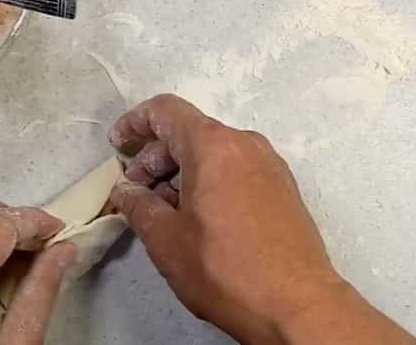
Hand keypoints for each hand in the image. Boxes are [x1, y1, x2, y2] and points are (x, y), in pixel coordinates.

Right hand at [109, 94, 415, 343]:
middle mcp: (244, 143)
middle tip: (135, 193)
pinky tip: (198, 216)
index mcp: (213, 145)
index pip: (166, 110)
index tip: (117, 145)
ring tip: (163, 210)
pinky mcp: (282, 187)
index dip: (135, 122)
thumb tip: (126, 190)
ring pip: (213, 153)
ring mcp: (269, 164)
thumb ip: (139, 206)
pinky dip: (209, 180)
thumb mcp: (167, 240)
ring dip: (181, 171)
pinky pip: (235, 169)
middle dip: (155, 157)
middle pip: (189, 132)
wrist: (298, 304)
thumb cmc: (225, 268)